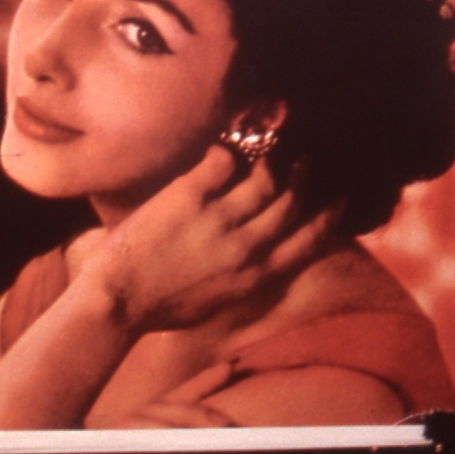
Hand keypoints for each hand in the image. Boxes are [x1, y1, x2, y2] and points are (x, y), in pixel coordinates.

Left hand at [75, 145, 339, 334]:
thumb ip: (245, 278)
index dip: (329, 215)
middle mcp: (246, 247)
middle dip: (303, 177)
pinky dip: (226, 150)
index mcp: (256, 275)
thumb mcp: (219, 303)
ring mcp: (218, 220)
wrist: (117, 301)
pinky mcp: (189, 197)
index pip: (310, 239)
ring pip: (265, 178)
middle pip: (291, 202)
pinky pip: (222, 162)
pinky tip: (221, 148)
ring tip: (270, 146)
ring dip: (272, 158)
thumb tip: (260, 259)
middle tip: (304, 160)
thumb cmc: (161, 308)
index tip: (337, 198)